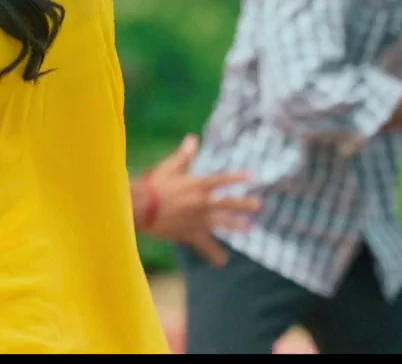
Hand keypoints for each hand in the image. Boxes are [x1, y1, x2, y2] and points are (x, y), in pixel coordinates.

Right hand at [139, 136, 261, 266]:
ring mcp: (199, 219)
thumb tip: (193, 139)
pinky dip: (214, 253)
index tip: (252, 177)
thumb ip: (185, 156)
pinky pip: (205, 245)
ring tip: (250, 229)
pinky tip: (223, 261)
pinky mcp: (190, 234)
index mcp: (199, 184)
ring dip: (237, 226)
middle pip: (230, 203)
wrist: (142, 207)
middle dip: (245, 204)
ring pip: (223, 224)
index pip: (223, 180)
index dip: (238, 178)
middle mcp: (203, 202)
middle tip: (259, 205)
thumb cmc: (154, 185)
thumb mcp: (170, 167)